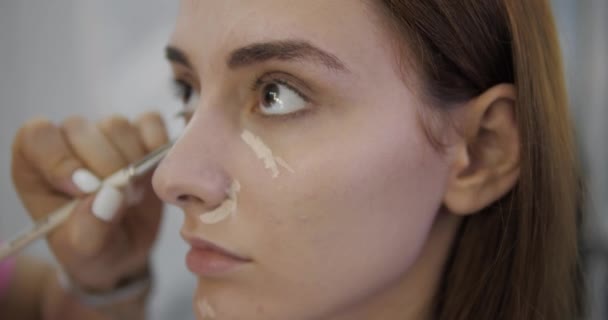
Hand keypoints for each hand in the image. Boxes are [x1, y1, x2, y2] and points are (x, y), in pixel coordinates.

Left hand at [11, 112, 167, 291]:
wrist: (127, 251)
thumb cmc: (93, 249)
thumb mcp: (84, 252)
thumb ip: (89, 230)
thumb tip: (109, 196)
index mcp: (36, 166)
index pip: (37, 138)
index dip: (60, 158)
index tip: (84, 190)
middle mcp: (67, 143)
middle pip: (80, 128)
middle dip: (105, 166)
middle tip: (121, 200)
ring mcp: (105, 135)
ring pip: (116, 126)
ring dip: (133, 161)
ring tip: (135, 195)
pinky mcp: (140, 134)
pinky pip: (150, 122)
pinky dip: (157, 145)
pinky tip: (155, 174)